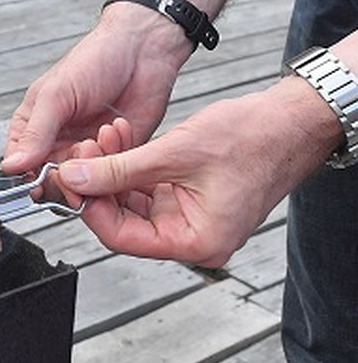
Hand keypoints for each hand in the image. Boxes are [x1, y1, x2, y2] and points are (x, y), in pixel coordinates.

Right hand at [2, 9, 188, 174]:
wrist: (143, 49)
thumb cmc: (94, 60)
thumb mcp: (56, 96)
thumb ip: (35, 134)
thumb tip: (11, 165)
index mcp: (34, 126)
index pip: (23, 166)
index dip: (32, 176)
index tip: (46, 176)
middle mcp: (59, 141)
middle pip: (53, 180)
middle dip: (68, 173)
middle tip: (81, 153)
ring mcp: (88, 149)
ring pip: (84, 181)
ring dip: (94, 162)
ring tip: (102, 133)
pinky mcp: (118, 153)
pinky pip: (113, 174)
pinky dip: (116, 156)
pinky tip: (118, 128)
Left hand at [56, 85, 325, 267]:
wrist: (289, 120)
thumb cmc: (251, 139)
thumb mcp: (174, 153)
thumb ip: (119, 169)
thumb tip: (75, 178)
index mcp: (196, 242)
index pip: (121, 237)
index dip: (91, 207)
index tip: (72, 178)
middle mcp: (193, 237)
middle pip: (123, 220)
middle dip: (99, 182)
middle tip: (83, 150)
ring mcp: (190, 218)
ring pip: (131, 201)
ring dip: (112, 168)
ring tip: (104, 136)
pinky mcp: (188, 198)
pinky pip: (146, 188)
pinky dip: (130, 164)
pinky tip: (120, 138)